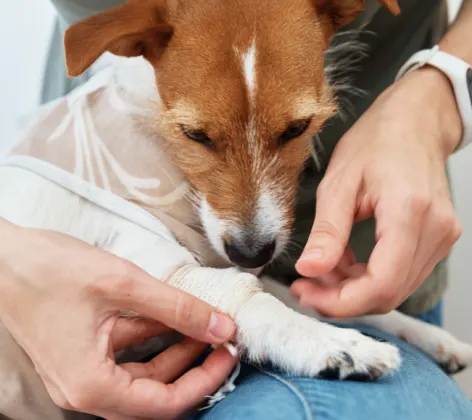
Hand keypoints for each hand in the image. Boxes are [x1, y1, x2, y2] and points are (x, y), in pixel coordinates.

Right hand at [0, 219, 236, 419]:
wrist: (2, 255)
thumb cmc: (51, 269)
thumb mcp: (124, 285)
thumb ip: (177, 308)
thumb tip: (222, 326)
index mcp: (91, 385)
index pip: (164, 404)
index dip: (204, 380)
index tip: (229, 352)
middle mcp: (86, 388)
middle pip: (156, 391)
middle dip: (194, 365)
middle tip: (223, 336)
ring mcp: (83, 370)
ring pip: (144, 371)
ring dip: (176, 349)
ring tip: (206, 322)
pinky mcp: (83, 350)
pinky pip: (127, 352)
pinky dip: (153, 335)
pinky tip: (174, 313)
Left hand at [293, 67, 462, 317]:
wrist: (415, 122)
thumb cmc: (377, 141)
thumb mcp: (339, 181)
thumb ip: (327, 230)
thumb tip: (310, 269)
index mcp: (410, 213)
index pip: (382, 285)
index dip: (341, 302)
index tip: (306, 294)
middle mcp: (435, 231)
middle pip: (388, 293)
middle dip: (341, 297)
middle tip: (305, 285)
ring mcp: (441, 238)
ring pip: (393, 288)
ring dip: (352, 287)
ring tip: (322, 266)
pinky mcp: (436, 239)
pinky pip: (399, 274)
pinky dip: (367, 276)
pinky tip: (344, 260)